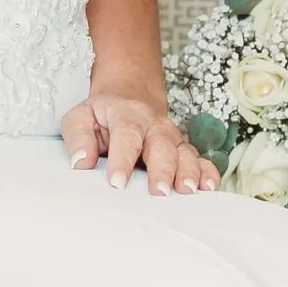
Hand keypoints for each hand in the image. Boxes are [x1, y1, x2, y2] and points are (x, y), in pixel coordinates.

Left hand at [63, 91, 216, 191]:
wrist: (130, 95)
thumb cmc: (104, 114)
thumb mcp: (81, 117)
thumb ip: (78, 137)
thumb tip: (80, 162)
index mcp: (127, 116)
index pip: (126, 136)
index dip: (122, 159)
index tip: (117, 182)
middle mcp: (154, 126)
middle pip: (162, 145)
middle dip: (163, 169)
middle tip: (160, 191)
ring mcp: (172, 137)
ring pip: (185, 152)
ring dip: (189, 171)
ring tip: (188, 190)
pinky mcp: (183, 148)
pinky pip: (200, 159)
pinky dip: (208, 172)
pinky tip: (209, 186)